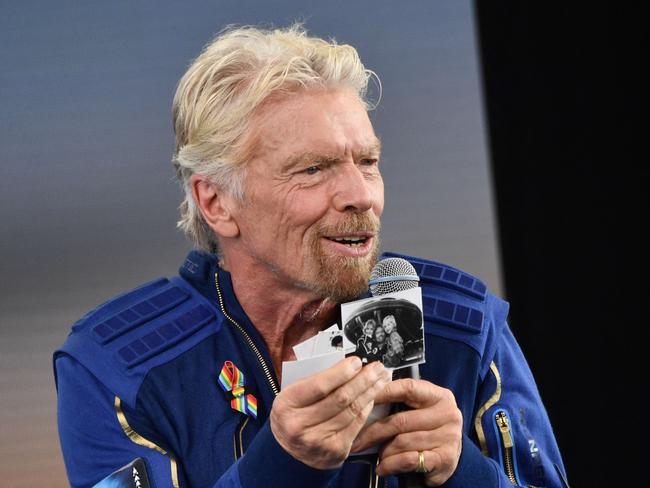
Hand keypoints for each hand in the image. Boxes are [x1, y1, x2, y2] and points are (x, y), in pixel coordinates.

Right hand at [270, 357, 391, 469]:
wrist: (287, 451)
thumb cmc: (292, 415)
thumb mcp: (293, 394)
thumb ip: (315, 380)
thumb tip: (346, 365)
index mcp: (287, 405)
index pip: (320, 386)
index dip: (342, 372)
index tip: (356, 361)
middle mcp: (300, 426)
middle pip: (340, 398)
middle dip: (363, 380)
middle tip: (376, 367)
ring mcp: (319, 441)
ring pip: (352, 411)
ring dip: (369, 392)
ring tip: (379, 379)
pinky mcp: (335, 451)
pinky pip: (357, 424)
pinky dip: (366, 408)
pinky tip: (372, 396)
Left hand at [350, 378, 462, 485]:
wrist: (449, 457)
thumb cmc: (428, 429)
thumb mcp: (419, 410)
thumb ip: (399, 403)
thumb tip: (366, 401)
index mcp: (438, 396)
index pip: (408, 388)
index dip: (383, 392)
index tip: (363, 398)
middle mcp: (447, 414)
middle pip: (401, 420)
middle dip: (374, 431)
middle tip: (357, 439)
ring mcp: (448, 437)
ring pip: (402, 442)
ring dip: (383, 451)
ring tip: (376, 454)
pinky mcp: (444, 459)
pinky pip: (409, 460)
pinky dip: (391, 464)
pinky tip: (383, 467)